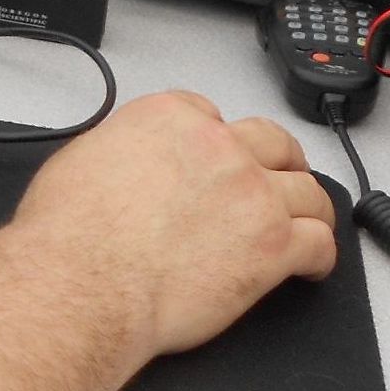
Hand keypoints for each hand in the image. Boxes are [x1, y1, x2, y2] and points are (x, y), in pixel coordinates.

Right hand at [7, 90, 337, 365]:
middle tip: (276, 174)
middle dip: (277, 158)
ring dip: (307, 206)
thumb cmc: (70, 231)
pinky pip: (319, 242)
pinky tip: (310, 264)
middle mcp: (216, 146)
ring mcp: (252, 193)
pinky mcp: (274, 244)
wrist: (84, 280)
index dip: (213, 134)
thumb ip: (119, 150)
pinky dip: (319, 255)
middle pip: (270, 140)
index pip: (206, 111)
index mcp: (166, 118)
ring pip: (307, 189)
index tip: (214, 152)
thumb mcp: (79, 161)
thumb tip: (125, 162)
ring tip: (304, 222)